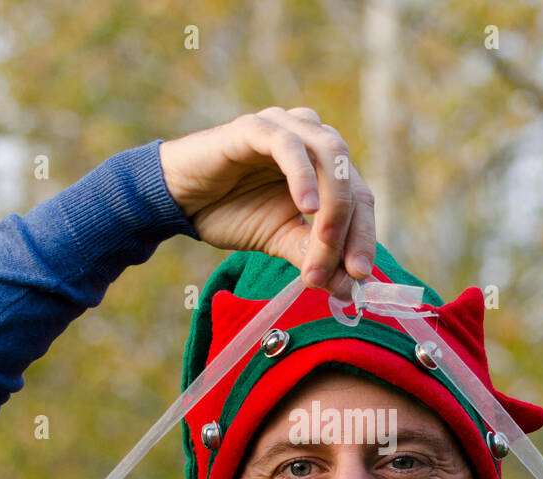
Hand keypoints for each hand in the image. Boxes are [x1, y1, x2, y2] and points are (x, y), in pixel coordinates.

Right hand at [159, 106, 375, 299]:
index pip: (360, 198)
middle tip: (343, 268)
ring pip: (330, 155)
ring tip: (325, 241)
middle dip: (350, 229)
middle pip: (352, 179)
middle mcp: (311, 138)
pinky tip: (307, 208)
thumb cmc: (230, 211)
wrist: (178, 199)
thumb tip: (347, 287)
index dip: (364, 237)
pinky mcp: (255, 127)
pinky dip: (303, 176)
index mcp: (324, 165)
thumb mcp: (279, 239)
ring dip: (335, 203)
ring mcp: (285, 127)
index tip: (360, 275)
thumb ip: (312, 255)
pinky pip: (289, 146)